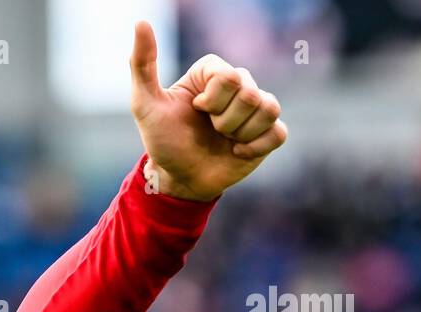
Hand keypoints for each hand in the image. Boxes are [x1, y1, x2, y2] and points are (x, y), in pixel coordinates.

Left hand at [129, 21, 287, 200]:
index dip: (213, 100)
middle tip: (209, 129)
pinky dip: (256, 147)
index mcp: (213, 73)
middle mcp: (237, 86)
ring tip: (223, 140)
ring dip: (240, 133)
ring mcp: (255, 110)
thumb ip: (142, 64)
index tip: (195, 110)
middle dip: (224, 120)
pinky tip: (237, 153)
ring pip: (269, 110)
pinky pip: (279, 133)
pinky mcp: (267, 134)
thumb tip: (141, 23)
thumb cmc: (162, 141)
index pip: (230, 76)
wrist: (179, 179)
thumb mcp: (144, 104)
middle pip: (250, 93)